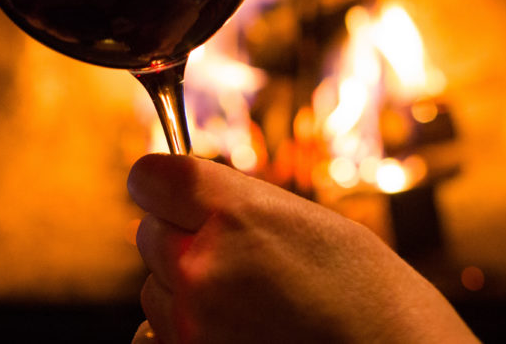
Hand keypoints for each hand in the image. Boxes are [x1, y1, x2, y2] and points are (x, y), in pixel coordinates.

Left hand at [127, 154, 478, 343]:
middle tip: (236, 255)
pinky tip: (236, 329)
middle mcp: (201, 264)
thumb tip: (177, 196)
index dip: (161, 185)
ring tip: (249, 300)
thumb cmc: (358, 286)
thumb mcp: (297, 217)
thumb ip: (230, 203)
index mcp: (231, 212)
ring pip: (154, 288)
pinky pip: (161, 334)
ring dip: (183, 288)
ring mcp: (193, 322)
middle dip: (179, 238)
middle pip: (148, 233)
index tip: (175, 195)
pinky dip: (185, 330)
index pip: (147, 177)